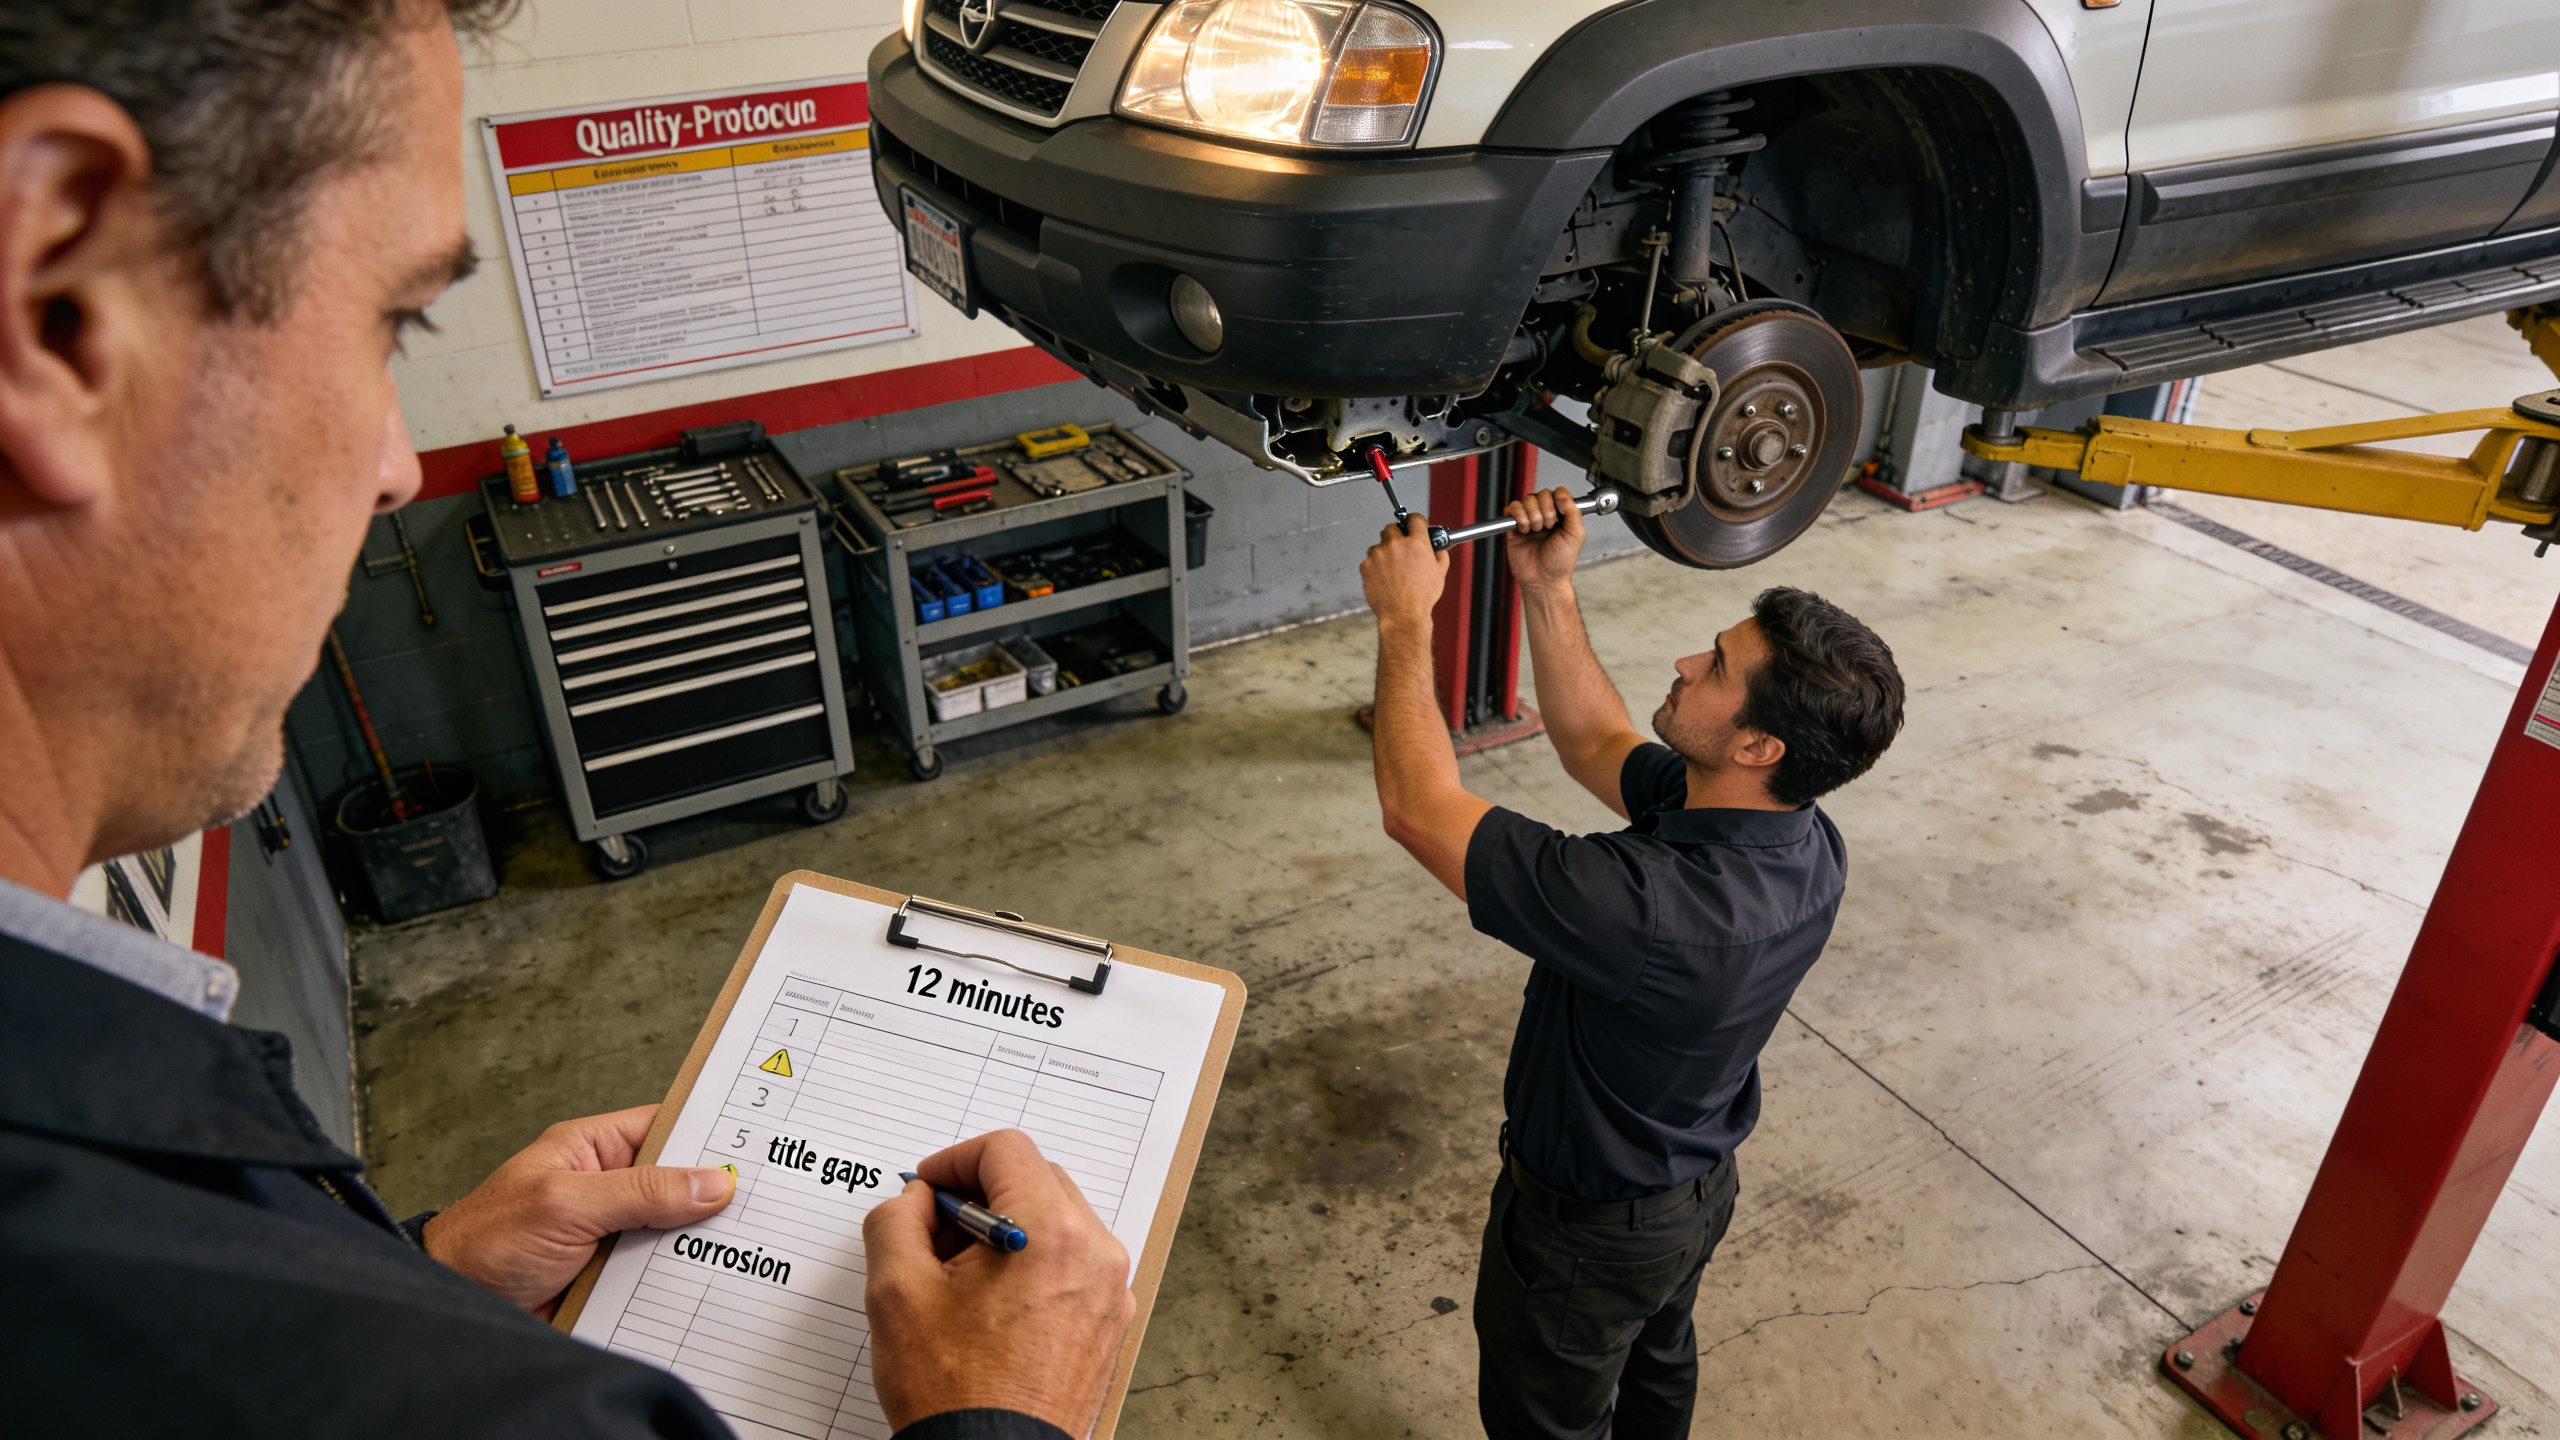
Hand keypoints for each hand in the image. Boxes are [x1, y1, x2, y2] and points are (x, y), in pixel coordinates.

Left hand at [421, 1105, 734, 1317]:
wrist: (454, 1310)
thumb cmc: (484, 1242)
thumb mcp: (567, 1204)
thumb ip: (642, 1192)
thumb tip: (711, 1182)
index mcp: (593, 1148)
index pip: (668, 1127)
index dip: (711, 1131)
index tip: (758, 1139)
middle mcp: (608, 1187)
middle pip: (680, 1184)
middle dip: (715, 1193)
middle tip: (765, 1199)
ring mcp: (613, 1234)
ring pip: (676, 1232)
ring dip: (700, 1242)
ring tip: (747, 1245)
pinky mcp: (613, 1277)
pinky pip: (660, 1274)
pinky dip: (682, 1280)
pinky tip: (713, 1281)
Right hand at [865, 1129, 1135, 1434]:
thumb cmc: (953, 1391)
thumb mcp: (896, 1291)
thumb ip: (898, 1219)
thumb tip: (917, 1200)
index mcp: (1050, 1231)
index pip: (1006, 1150)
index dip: (955, 1161)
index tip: (927, 1188)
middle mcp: (1094, 1252)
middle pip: (1037, 1179)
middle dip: (980, 1195)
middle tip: (934, 1233)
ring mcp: (1108, 1289)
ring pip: (1055, 1222)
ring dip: (1006, 1230)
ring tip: (958, 1278)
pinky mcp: (1107, 1321)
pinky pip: (1071, 1265)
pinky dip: (1032, 1264)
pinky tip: (989, 1304)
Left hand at [1359, 514, 1447, 630]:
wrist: (1403, 615)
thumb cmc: (1422, 597)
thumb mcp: (1440, 573)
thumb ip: (1440, 555)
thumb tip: (1438, 549)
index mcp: (1416, 543)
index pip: (1414, 519)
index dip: (1415, 521)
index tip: (1413, 525)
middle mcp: (1396, 544)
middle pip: (1392, 528)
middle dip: (1396, 535)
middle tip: (1401, 548)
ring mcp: (1378, 554)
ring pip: (1379, 545)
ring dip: (1384, 552)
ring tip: (1393, 569)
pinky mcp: (1366, 565)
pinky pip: (1370, 560)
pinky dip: (1376, 566)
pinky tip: (1385, 578)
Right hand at [1502, 486, 1585, 590]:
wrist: (1543, 579)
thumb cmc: (1559, 563)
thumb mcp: (1576, 535)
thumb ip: (1574, 512)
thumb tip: (1563, 496)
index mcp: (1561, 515)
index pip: (1558, 493)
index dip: (1557, 500)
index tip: (1560, 514)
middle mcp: (1545, 515)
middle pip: (1541, 494)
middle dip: (1545, 512)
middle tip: (1548, 528)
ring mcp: (1529, 519)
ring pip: (1527, 500)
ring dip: (1532, 516)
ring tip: (1536, 531)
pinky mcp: (1514, 526)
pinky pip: (1512, 508)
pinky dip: (1518, 517)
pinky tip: (1524, 529)